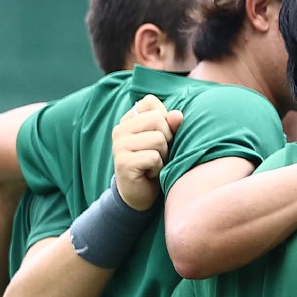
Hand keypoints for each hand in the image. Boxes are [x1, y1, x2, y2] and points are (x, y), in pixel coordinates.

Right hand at [112, 96, 183, 210]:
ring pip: (158, 138)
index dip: (164, 119)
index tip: (159, 136)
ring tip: (153, 163)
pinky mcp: (122, 162)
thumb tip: (177, 115)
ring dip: (163, 155)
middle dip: (167, 138)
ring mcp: (119, 145)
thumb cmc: (155, 163)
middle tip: (158, 153)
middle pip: (157, 118)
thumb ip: (171, 125)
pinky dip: (158, 167)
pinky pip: (153, 157)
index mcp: (129, 119)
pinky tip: (149, 173)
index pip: (151, 102)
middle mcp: (120, 129)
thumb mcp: (167, 140)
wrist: (141, 194)